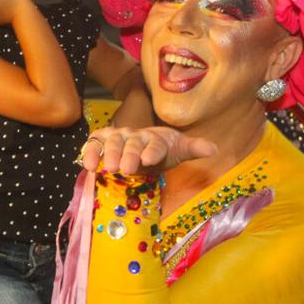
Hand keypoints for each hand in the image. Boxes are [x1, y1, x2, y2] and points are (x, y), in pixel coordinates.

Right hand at [80, 126, 217, 174]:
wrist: (144, 145)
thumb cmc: (162, 150)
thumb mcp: (179, 150)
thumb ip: (193, 148)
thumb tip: (214, 149)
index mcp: (154, 137)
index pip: (155, 143)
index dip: (153, 150)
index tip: (149, 160)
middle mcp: (134, 135)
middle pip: (131, 143)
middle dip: (128, 154)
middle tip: (126, 168)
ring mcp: (116, 137)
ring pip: (111, 142)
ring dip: (109, 154)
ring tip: (108, 168)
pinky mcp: (101, 142)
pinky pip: (93, 145)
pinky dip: (89, 153)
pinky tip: (88, 166)